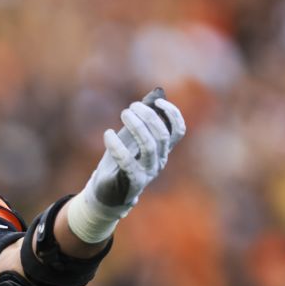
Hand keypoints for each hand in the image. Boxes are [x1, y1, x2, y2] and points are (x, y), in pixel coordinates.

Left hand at [64, 90, 185, 243]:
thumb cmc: (119, 162)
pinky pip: (128, 162)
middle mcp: (159, 161)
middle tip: (130, 107)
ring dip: (137, 126)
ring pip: (150, 147)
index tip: (158, 102)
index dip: (172, 114)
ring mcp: (148, 173)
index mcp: (162, 150)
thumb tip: (156, 92)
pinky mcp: (133, 183)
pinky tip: (107, 133)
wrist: (106, 193)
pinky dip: (117, 146)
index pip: (178, 131)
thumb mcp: (131, 137)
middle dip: (148, 117)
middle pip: (161, 135)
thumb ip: (143, 118)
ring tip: (123, 114)